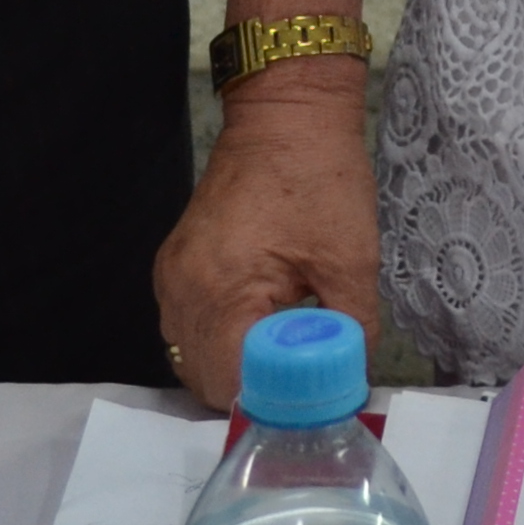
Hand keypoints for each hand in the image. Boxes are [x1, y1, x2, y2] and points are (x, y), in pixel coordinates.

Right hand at [150, 59, 385, 408]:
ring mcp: (171, 278)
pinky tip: (256, 332)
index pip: (228, 386)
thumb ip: (351, 331)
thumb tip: (351, 382)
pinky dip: (218, 340)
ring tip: (280, 364)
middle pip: (203, 379)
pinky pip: (187, 325)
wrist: (286, 114)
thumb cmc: (321, 179)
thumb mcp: (352, 260)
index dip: (267, 406)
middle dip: (250, 393)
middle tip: (298, 391)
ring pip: (191, 356)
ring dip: (231, 369)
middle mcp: (182, 291)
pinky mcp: (174, 265)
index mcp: (222, 291)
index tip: (305, 410)